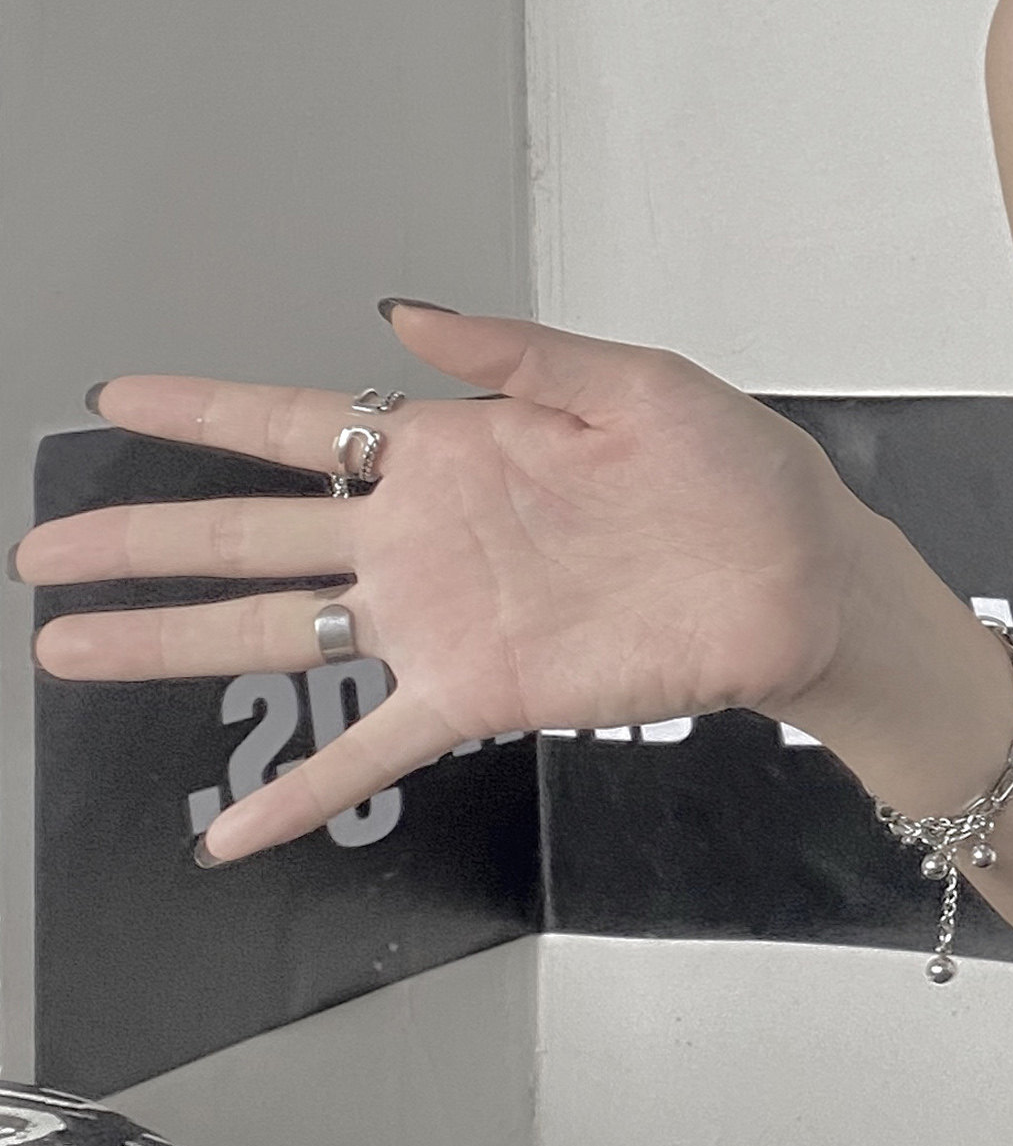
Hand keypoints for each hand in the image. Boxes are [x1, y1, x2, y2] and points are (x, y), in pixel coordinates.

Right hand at [13, 308, 871, 861]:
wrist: (804, 576)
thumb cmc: (739, 477)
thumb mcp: (632, 383)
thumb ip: (514, 352)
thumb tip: (402, 315)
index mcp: (460, 450)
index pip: (303, 425)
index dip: (208, 410)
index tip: (119, 395)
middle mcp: (430, 536)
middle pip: (254, 532)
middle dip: (145, 537)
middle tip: (47, 546)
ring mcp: (443, 619)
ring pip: (277, 630)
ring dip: (171, 643)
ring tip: (71, 647)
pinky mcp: (480, 693)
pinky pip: (369, 747)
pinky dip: (299, 793)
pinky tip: (230, 830)